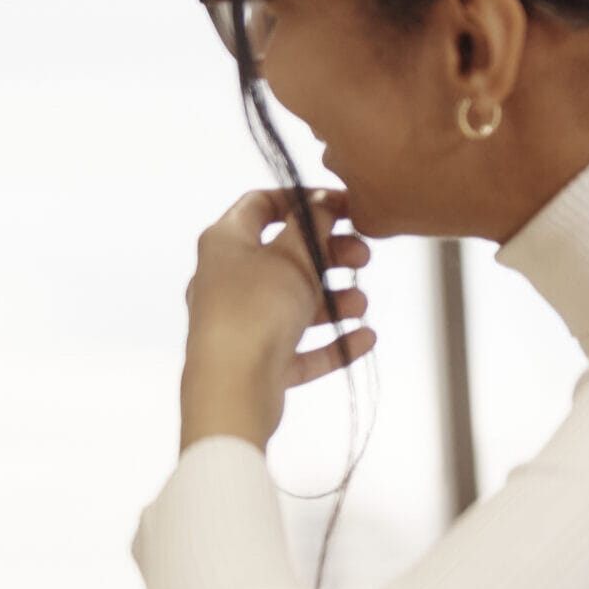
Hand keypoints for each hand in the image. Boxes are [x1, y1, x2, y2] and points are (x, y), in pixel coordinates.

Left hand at [180, 188, 374, 449]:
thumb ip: (310, 224)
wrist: (232, 387)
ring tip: (361, 304)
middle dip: (329, 255)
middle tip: (364, 256)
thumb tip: (319, 200)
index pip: (259, 205)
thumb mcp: (291, 255)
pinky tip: (364, 338)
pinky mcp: (257, 362)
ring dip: (333, 300)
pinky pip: (299, 347)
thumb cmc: (257, 307)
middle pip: (284, 256)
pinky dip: (330, 341)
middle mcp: (226, 279)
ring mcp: (241, 323)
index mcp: (224, 243)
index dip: (302, 201)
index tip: (343, 206)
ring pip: (293, 303)